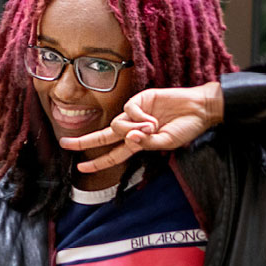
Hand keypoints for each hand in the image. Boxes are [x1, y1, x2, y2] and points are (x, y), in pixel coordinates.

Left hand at [58, 82, 223, 172]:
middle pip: (104, 136)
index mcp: (139, 142)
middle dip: (84, 141)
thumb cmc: (186, 127)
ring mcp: (136, 113)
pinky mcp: (140, 99)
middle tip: (65, 144)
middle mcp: (133, 128)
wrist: (200, 109)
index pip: (114, 154)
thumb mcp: (167, 142)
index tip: (81, 166)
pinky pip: (129, 110)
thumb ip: (147, 143)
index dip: (98, 161)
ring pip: (117, 125)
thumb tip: (129, 138)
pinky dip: (139, 117)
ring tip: (153, 128)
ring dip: (131, 129)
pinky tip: (153, 119)